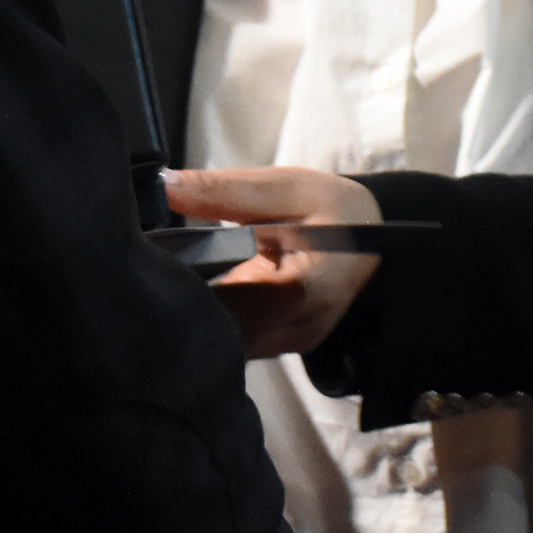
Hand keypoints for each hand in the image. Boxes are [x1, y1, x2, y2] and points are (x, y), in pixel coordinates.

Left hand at [165, 165, 380, 358]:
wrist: (376, 240)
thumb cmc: (335, 210)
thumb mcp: (285, 187)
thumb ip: (223, 190)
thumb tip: (164, 185)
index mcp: (307, 288)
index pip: (233, 303)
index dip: (191, 286)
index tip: (158, 264)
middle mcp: (300, 327)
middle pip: (225, 330)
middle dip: (188, 301)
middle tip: (157, 268)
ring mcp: (292, 343)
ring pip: (228, 341)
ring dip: (201, 312)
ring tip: (180, 276)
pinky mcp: (282, 346)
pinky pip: (238, 340)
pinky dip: (219, 317)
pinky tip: (205, 292)